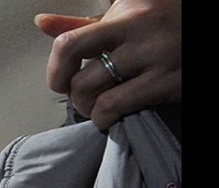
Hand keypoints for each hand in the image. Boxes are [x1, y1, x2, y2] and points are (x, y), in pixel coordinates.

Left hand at [37, 0, 180, 129]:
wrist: (207, 35)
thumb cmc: (166, 26)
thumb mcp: (128, 16)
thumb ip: (85, 24)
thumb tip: (43, 23)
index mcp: (126, 10)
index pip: (70, 43)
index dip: (55, 69)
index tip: (61, 79)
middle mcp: (140, 28)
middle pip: (76, 73)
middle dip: (72, 93)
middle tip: (83, 96)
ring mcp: (155, 55)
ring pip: (91, 92)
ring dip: (87, 108)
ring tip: (98, 107)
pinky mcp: (169, 81)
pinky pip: (115, 106)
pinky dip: (104, 118)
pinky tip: (111, 117)